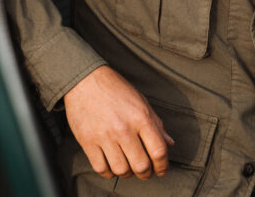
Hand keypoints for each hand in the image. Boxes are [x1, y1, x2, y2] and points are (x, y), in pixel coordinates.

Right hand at [63, 65, 174, 179]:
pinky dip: (109, 172)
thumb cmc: (116, 89)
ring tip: (129, 168)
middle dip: (147, 173)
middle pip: (141, 165)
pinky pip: (101, 168)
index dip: (163, 165)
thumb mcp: (142, 102)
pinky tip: (113, 166)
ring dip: (128, 173)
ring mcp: (104, 136)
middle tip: (146, 172)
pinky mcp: (87, 141)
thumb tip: (169, 143)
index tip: (162, 169)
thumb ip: (156, 124)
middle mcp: (123, 128)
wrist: (85, 80)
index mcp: (141, 117)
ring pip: (121, 170)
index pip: (158, 150)